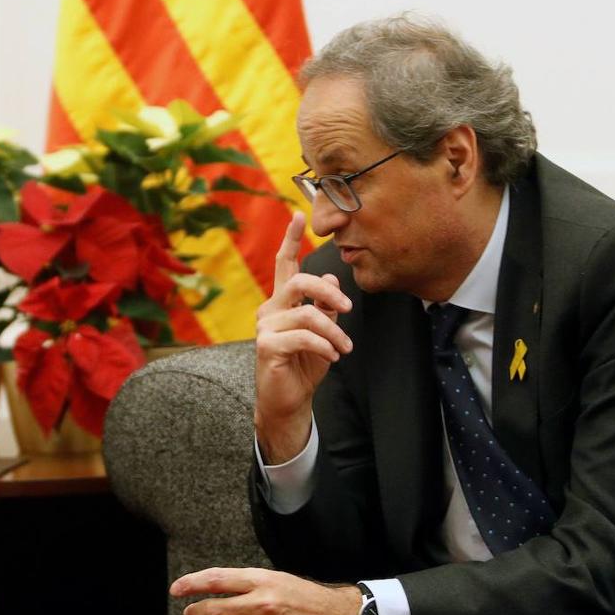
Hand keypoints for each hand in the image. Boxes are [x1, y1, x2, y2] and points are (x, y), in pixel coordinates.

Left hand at [170, 567, 364, 614]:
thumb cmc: (304, 597)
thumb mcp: (275, 578)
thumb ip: (245, 583)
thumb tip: (212, 587)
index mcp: (260, 581)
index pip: (215, 580)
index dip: (190, 584)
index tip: (177, 589)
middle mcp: (260, 605)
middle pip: (211, 610)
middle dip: (192, 613)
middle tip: (190, 614)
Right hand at [254, 212, 353, 462]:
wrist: (288, 400)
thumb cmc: (303, 366)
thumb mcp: (323, 333)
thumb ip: (326, 307)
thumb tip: (334, 278)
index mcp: (282, 303)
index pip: (285, 265)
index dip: (290, 239)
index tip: (298, 214)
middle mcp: (270, 309)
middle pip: (299, 282)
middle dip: (329, 292)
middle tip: (349, 307)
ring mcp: (266, 327)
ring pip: (308, 313)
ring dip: (334, 332)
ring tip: (344, 348)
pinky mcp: (267, 346)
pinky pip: (303, 336)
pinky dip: (324, 346)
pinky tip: (332, 356)